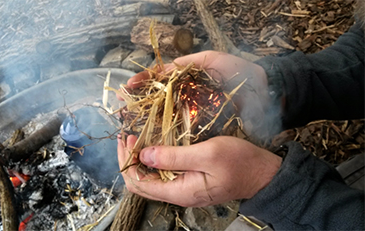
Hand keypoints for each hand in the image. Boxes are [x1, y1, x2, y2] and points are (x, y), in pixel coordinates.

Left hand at [117, 135, 281, 206]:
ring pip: (150, 178)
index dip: (128, 160)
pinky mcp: (188, 181)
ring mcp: (182, 189)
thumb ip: (174, 156)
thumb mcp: (207, 154)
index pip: (139, 182)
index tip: (127, 137)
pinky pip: (162, 174)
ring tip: (136, 138)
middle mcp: (177, 194)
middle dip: (129, 159)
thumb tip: (144, 155)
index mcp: (179, 191)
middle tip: (127, 136)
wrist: (262, 174)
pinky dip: (153, 160)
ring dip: (139, 159)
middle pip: (140, 183)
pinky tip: (154, 145)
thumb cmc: (240, 162)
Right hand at [122, 51, 275, 138]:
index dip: (143, 83)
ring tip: (132, 121)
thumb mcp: (213, 60)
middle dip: (140, 102)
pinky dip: (167, 135)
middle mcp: (188, 99)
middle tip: (124, 105)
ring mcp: (194, 115)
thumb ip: (189, 62)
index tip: (129, 87)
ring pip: (167, 118)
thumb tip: (164, 68)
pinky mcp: (203, 130)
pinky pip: (182, 132)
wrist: (265, 94)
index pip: (160, 81)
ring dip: (148, 120)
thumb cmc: (240, 73)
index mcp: (188, 82)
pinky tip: (153, 137)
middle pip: (158, 101)